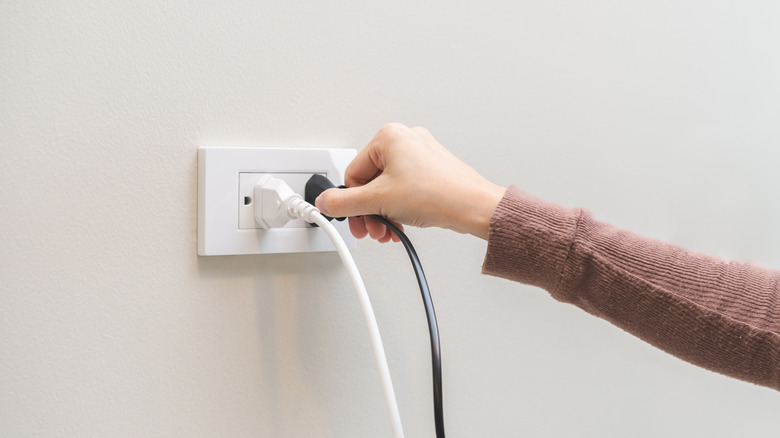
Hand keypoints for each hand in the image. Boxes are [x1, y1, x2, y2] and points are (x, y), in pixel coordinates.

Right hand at [315, 123, 505, 241]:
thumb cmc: (437, 194)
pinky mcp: (433, 170)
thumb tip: (326, 203)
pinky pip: (405, 189)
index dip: (352, 202)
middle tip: (372, 230)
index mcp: (389, 136)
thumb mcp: (379, 200)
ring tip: (389, 231)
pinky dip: (400, 208)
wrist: (474, 208)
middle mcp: (406, 139)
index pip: (353, 173)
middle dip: (370, 211)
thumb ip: (345, 203)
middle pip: (370, 181)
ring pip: (388, 187)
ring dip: (384, 213)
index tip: (355, 221)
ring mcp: (422, 154)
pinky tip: (402, 224)